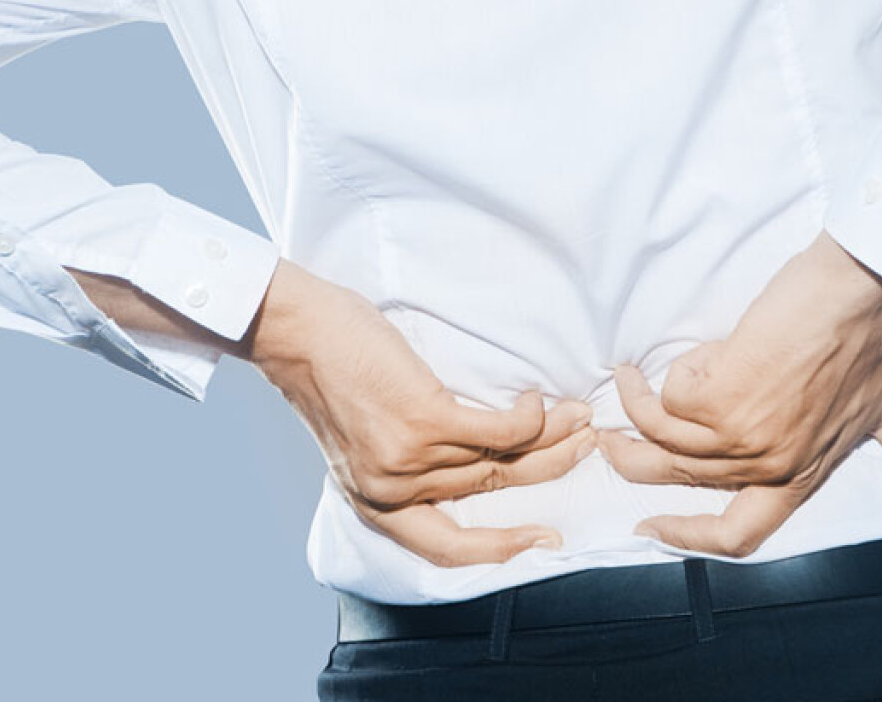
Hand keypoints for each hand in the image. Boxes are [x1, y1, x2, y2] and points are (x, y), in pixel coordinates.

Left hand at [243, 259, 595, 566]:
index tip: (543, 538)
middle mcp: (393, 491)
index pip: (446, 547)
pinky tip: (535, 402)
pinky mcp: (423, 422)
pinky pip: (499, 431)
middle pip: (493, 488)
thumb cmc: (333, 372)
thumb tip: (482, 454)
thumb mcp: (365, 436)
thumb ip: (411, 458)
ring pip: (502, 459)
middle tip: (584, 446)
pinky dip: (528, 418)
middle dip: (550, 467)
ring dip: (550, 435)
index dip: (500, 550)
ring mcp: (409, 459)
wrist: (296, 332)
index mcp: (377, 502)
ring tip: (576, 415)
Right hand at [597, 230, 881, 556]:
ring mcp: (741, 436)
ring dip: (636, 403)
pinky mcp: (720, 398)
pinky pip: (670, 393)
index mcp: (800, 475)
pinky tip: (697, 348)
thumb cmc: (872, 343)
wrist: (859, 294)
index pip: (738, 535)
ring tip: (629, 378)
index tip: (650, 529)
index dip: (687, 539)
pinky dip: (676, 369)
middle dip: (631, 458)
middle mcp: (768, 465)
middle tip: (609, 439)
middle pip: (677, 479)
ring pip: (660, 435)